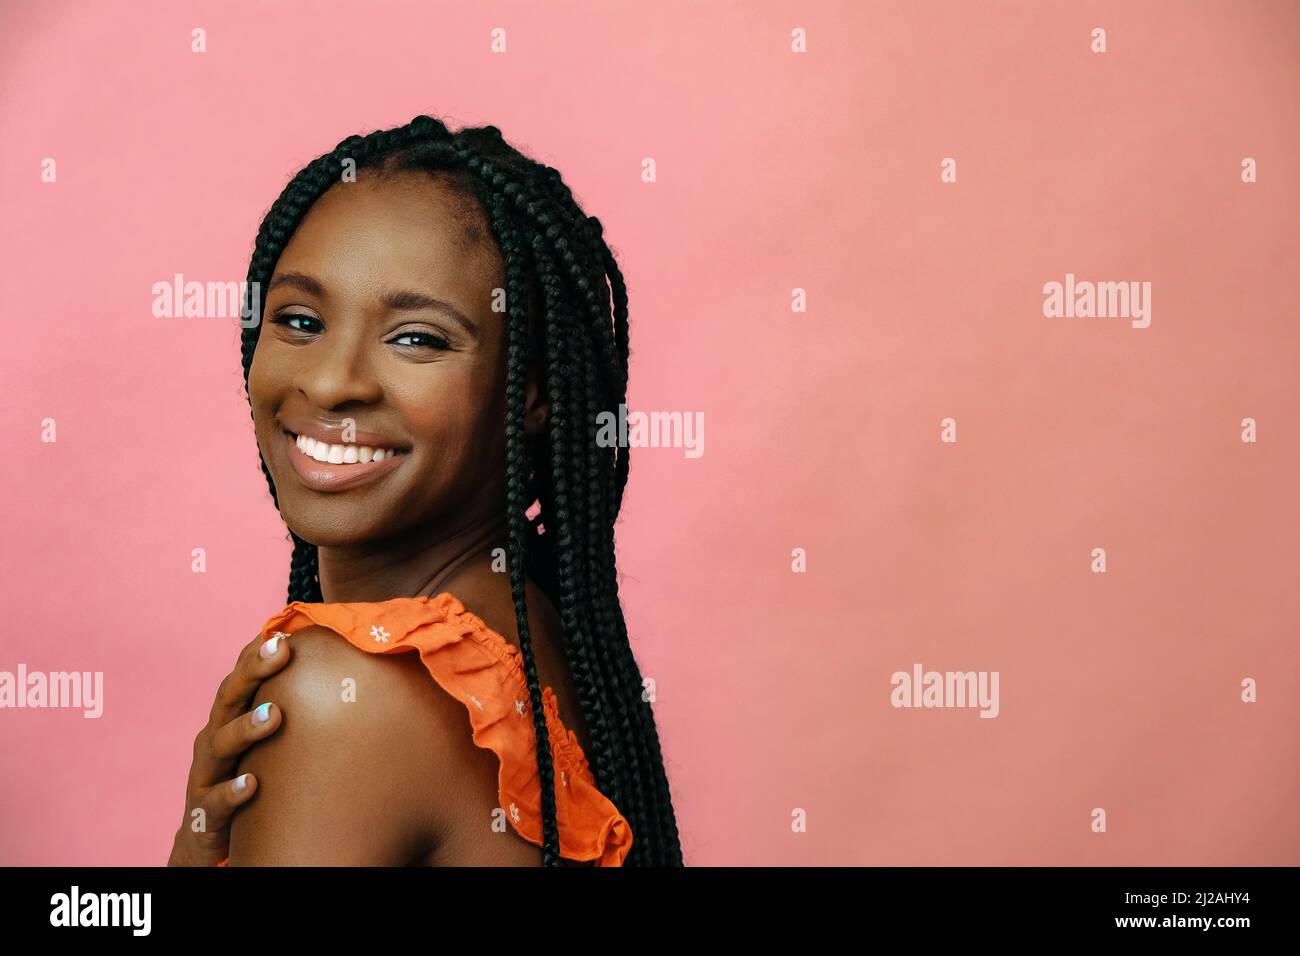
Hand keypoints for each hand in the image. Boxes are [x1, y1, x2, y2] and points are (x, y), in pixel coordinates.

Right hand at [167, 629, 289, 865]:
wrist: (206, 839)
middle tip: (280, 649)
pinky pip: (216, 801)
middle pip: (228, 699)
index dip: (257, 653)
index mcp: (229, 719)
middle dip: (252, 672)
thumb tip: (343, 681)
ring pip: (219, 745)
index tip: (284, 630)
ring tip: (274, 715)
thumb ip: (290, 713)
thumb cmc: (248, 779)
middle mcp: (214, 739)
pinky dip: (232, 792)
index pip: (240, 678)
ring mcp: (206, 775)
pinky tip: (252, 785)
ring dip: (245, 728)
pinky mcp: (204, 813)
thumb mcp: (266, 745)